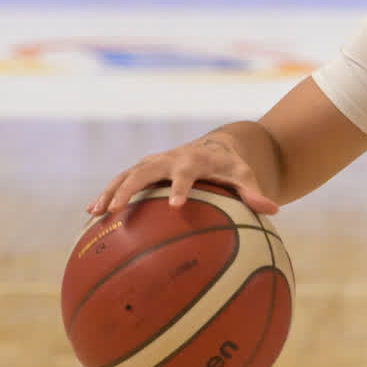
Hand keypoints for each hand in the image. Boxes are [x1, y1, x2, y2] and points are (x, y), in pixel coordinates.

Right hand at [86, 134, 278, 217]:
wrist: (216, 147)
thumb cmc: (232, 167)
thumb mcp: (245, 177)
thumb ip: (255, 193)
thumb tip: (274, 210)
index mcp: (194, 160)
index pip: (186, 174)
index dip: (180, 188)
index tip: (176, 206)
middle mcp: (169, 159)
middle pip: (145, 172)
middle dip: (130, 189)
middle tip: (118, 210)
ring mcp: (153, 163)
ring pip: (126, 175)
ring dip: (110, 192)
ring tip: (95, 215)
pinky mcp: (143, 169)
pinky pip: (120, 181)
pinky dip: (106, 195)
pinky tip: (91, 218)